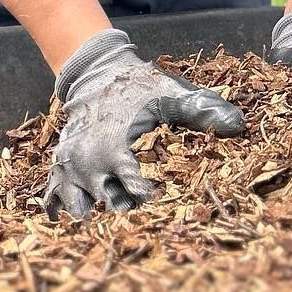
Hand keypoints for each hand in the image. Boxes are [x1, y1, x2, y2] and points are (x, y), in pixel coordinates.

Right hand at [44, 29, 245, 219]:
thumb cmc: (138, 87)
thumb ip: (203, 112)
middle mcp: (90, 162)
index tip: (162, 199)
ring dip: (94, 212)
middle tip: (142, 209)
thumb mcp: (171, 96)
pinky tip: (65, 219)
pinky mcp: (60, 164)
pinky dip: (60, 209)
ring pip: (78, 208)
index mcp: (117, 150)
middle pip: (108, 205)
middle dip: (125, 209)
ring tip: (112, 211)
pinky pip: (52, 196)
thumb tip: (239, 126)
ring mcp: (71, 165)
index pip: (134, 191)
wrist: (95, 72)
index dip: (151, 201)